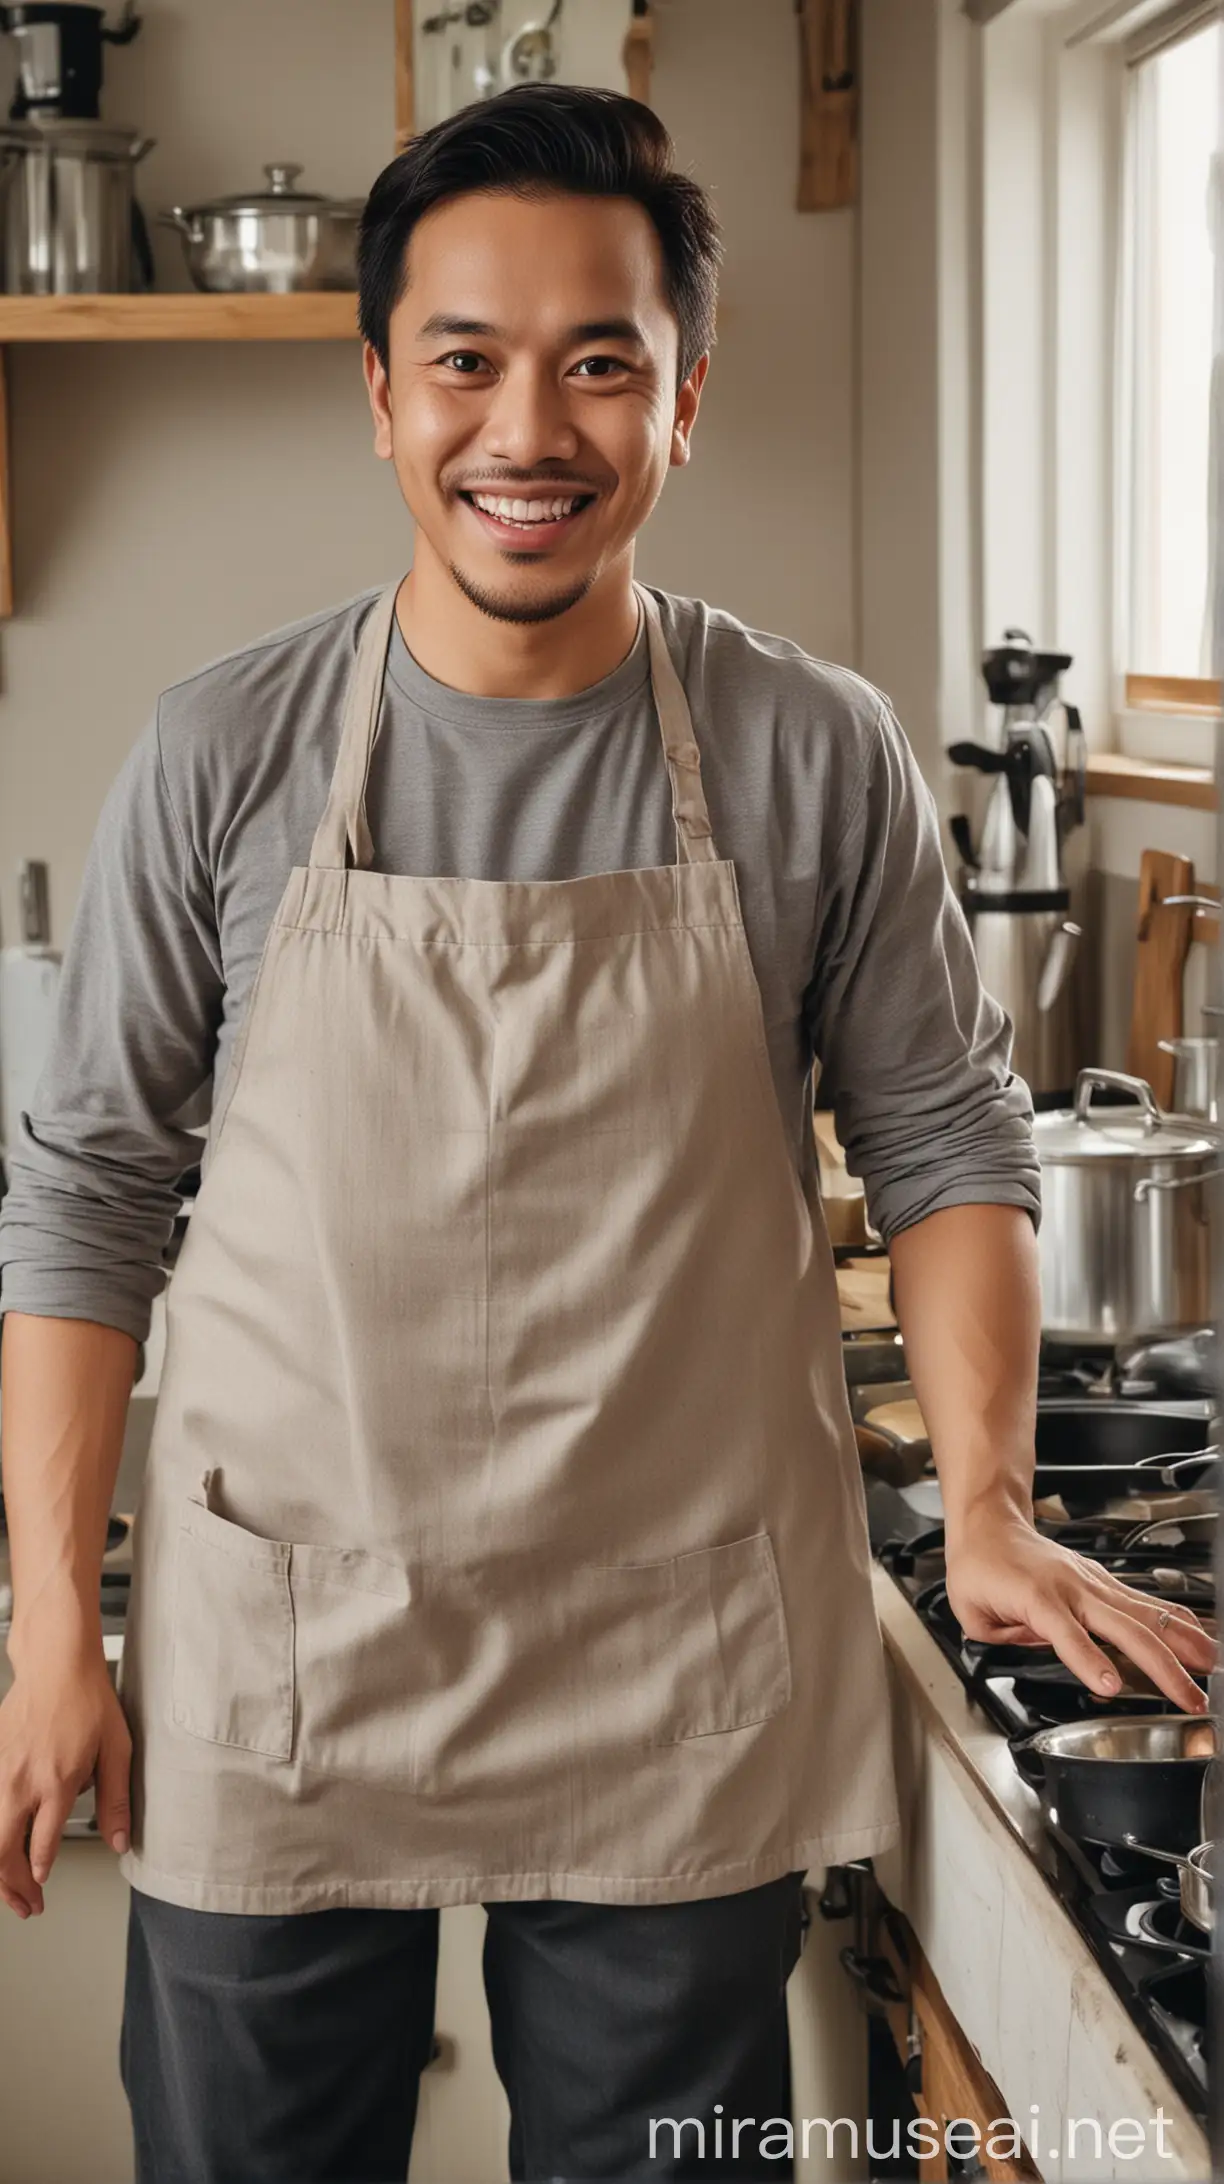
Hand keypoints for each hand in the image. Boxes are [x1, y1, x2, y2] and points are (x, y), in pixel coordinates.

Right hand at [0, 1639, 130, 1916]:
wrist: (56, 1664)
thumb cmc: (88, 1701)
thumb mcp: (117, 1750)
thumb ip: (116, 1801)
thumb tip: (120, 1842)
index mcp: (56, 1782)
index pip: (41, 1846)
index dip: (40, 1874)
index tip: (41, 1886)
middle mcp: (21, 1783)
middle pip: (2, 1852)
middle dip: (11, 1887)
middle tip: (26, 1904)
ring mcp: (0, 1772)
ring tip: (10, 1888)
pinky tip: (1, 1847)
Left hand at [944, 1507, 1216, 1712]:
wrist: (992, 1524)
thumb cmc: (980, 1567)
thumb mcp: (974, 1614)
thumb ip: (1005, 1641)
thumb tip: (1038, 1651)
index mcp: (1037, 1598)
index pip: (1066, 1634)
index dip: (1089, 1660)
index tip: (1111, 1686)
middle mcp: (1073, 1588)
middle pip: (1124, 1627)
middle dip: (1161, 1665)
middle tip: (1188, 1696)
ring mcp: (1094, 1582)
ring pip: (1146, 1613)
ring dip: (1182, 1642)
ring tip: (1210, 1668)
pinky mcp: (1105, 1581)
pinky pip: (1146, 1602)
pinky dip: (1177, 1621)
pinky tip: (1199, 1637)